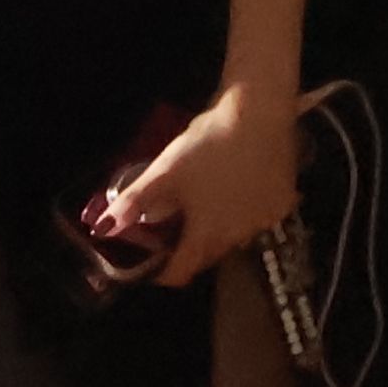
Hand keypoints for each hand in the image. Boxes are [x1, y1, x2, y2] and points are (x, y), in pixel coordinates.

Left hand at [104, 81, 301, 273]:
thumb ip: (133, 202)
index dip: (163, 274)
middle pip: (208, 256)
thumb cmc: (207, 144)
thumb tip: (102, 229)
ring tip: (208, 206)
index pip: (181, 273)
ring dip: (219, 232)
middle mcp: (238, 236)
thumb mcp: (164, 171)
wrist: (258, 112)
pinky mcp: (285, 203)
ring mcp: (266, 220)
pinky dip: (246, 214)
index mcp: (206, 234)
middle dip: (190, 249)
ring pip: (235, 238)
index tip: (152, 265)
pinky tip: (240, 192)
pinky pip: (259, 220)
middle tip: (176, 228)